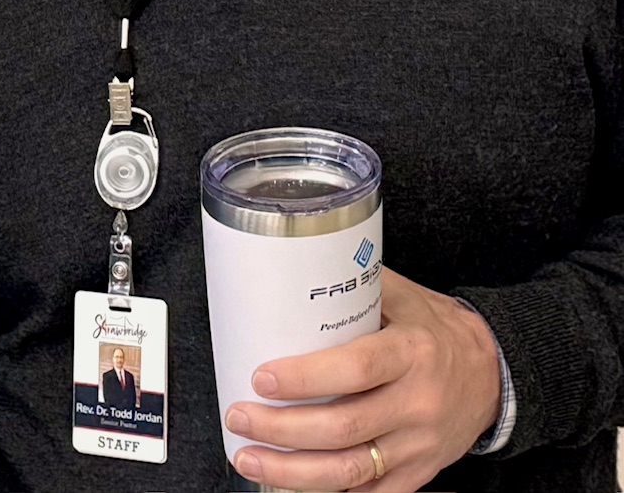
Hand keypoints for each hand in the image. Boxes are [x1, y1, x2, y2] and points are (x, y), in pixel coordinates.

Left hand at [224, 268, 501, 491]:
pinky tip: (287, 482)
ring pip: (350, 470)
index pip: (355, 369)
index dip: (305, 378)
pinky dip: (325, 491)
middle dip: (281, 429)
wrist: (494, 375)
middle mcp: (418, 403)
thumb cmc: (435, 330)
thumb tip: (290, 262)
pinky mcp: (420, 473)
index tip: (261, 377)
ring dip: (292, 471)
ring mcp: (420, 446)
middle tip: (239, 417)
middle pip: (343, 428)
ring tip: (248, 459)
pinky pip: (370, 492)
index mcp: (411, 353)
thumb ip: (352, 285)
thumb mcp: (402, 297)